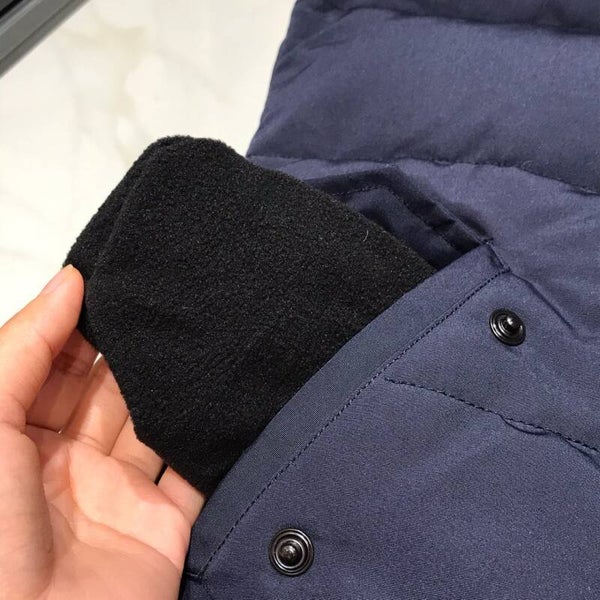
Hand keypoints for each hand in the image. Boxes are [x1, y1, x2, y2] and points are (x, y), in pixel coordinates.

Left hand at [0, 265, 203, 598]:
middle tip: (169, 302)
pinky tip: (228, 392)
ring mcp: (121, 493)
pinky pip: (196, 468)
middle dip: (136, 350)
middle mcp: (70, 463)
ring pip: (156, 421)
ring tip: (203, 334)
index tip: (121, 282)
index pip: (59, 366)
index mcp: (18, 440)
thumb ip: (26, 349)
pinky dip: (212, 435)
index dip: (84, 325)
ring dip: (176, 385)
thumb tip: (69, 281)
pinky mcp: (166, 522)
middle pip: (111, 390)